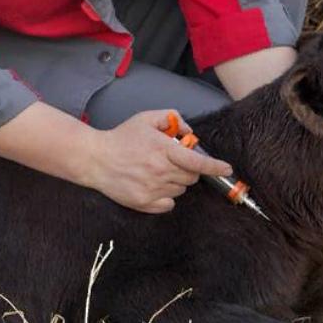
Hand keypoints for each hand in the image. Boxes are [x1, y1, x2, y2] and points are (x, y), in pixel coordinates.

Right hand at [80, 110, 233, 213]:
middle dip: (187, 169)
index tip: (227, 169)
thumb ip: (171, 118)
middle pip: (191, 178)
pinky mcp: (144, 203)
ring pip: (180, 191)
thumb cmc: (121, 137)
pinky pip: (168, 205)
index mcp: (164, 150)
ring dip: (175, 182)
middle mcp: (161, 171)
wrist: (95, 159)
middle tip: (171, 161)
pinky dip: (166, 197)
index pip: (198, 162)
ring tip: (156, 172)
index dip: (215, 166)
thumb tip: (189, 133)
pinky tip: (152, 185)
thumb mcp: (146, 118)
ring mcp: (153, 189)